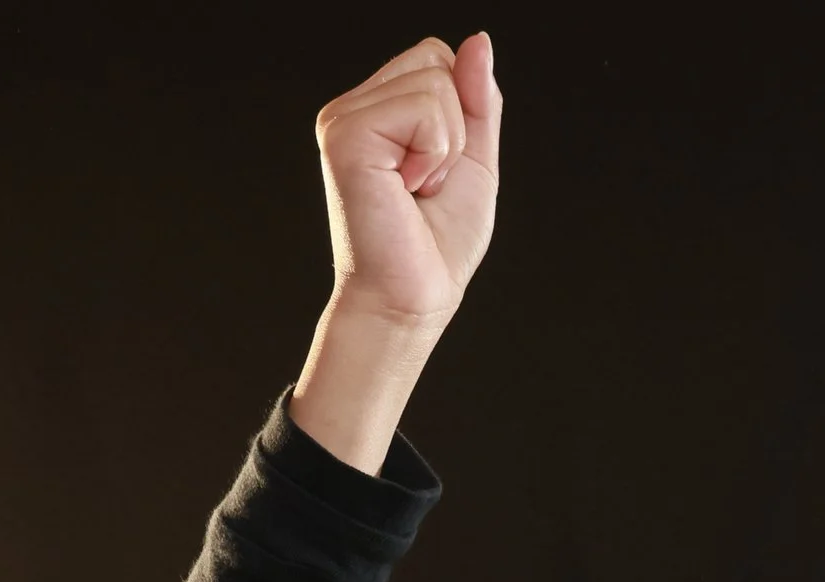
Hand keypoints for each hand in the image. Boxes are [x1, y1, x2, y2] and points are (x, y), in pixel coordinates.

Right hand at [290, 33, 502, 471]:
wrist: (412, 299)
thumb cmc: (435, 247)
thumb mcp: (473, 163)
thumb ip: (477, 102)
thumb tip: (479, 41)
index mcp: (379, 111)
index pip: (437, 58)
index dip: (461, 113)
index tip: (440, 170)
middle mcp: (355, 107)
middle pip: (436, 59)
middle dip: (456, 127)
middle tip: (427, 182)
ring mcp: (345, 117)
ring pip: (435, 83)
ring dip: (446, 147)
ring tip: (416, 189)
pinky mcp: (346, 132)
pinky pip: (424, 108)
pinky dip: (435, 154)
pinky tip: (407, 187)